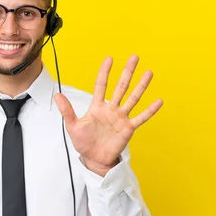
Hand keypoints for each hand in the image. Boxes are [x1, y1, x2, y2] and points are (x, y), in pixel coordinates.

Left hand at [54, 55, 162, 176]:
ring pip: (133, 98)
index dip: (105, 72)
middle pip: (121, 87)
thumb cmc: (83, 142)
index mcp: (97, 107)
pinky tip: (159, 101)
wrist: (93, 159)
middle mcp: (111, 109)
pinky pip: (141, 118)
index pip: (101, 85)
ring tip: (149, 73)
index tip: (110, 59)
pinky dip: (150, 110)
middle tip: (134, 57)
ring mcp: (121, 118)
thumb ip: (67, 110)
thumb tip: (57, 95)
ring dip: (141, 86)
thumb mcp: (72, 126)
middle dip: (127, 72)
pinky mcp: (128, 128)